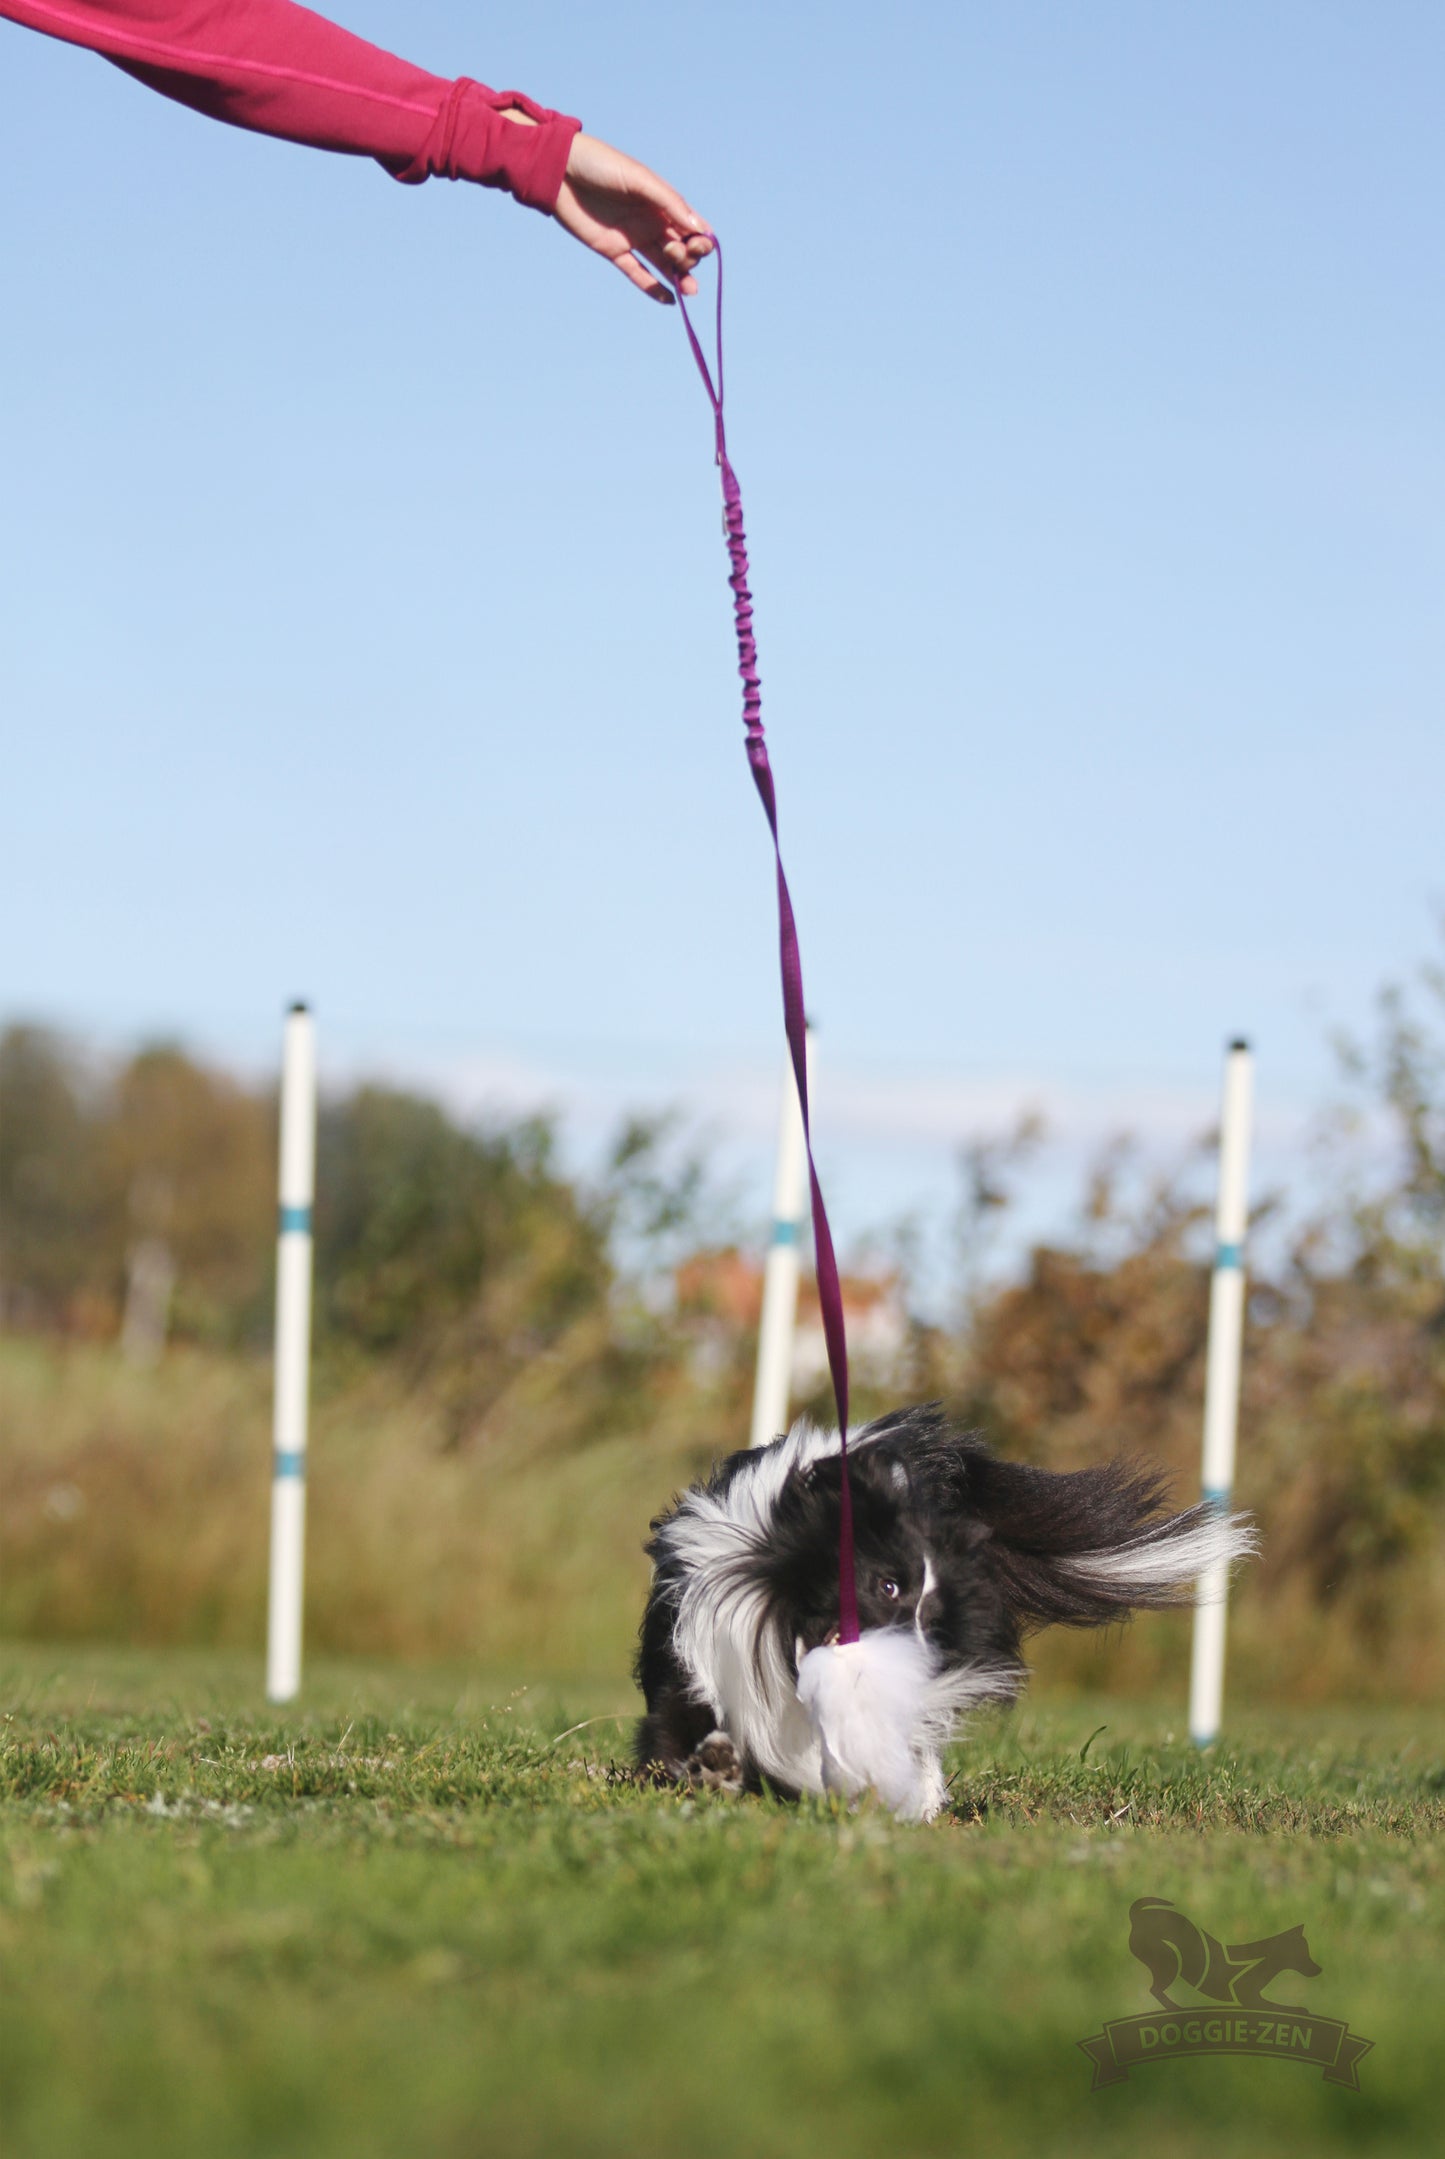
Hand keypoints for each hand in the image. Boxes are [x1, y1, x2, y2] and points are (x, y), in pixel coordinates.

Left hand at [502, 112, 712, 302]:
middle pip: (681, 247)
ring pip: (664, 263)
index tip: (701, 245)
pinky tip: (670, 300)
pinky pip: (637, 274)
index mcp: (661, 201)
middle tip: (675, 252)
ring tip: (688, 290)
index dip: (702, 239)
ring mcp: (633, 237)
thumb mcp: (639, 178)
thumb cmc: (601, 164)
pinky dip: (653, 287)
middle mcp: (651, 220)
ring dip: (679, 277)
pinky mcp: (613, 251)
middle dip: (688, 256)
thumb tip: (699, 228)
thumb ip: (668, 201)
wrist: (560, 171)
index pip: (691, 226)